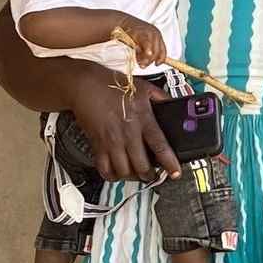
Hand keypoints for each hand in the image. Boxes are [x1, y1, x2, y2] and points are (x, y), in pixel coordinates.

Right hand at [62, 59, 182, 183]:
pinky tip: (118, 172)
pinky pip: (105, 169)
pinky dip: (112, 176)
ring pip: (124, 171)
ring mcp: (112, 142)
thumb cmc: (114, 86)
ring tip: (138, 174)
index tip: (175, 173)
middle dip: (150, 176)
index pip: (160, 146)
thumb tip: (175, 106)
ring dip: (133, 177)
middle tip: (154, 175)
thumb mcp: (145, 88)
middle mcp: (128, 134)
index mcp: (143, 120)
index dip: (169, 163)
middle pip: (141, 166)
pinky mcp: (98, 146)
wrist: (86, 86)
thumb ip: (161, 98)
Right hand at [111, 14, 169, 70]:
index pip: (163, 50)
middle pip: (157, 52)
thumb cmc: (131, 34)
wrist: (121, 23)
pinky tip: (145, 54)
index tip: (157, 64)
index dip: (161, 59)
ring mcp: (149, 33)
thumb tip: (145, 63)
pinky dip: (147, 50)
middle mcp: (155, 34)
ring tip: (141, 64)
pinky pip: (146, 43)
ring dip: (147, 59)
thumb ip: (144, 52)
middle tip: (143, 66)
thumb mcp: (140, 44)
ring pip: (152, 50)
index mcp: (157, 36)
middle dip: (150, 61)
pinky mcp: (141, 33)